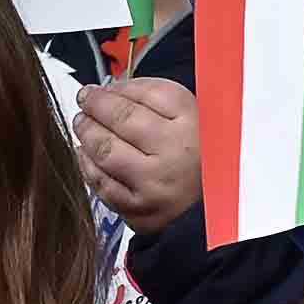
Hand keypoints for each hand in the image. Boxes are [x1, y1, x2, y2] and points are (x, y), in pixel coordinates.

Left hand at [72, 78, 198, 235]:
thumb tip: (111, 90)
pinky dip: (88, 165)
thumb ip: (157, 102)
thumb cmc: (203, 163)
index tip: (100, 87)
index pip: (149, 93)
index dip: (118, 88)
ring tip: (82, 123)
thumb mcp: (197, 123)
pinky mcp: (140, 211)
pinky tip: (86, 154)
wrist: (220, 215)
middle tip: (85, 100)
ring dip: (87, 133)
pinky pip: (102, 183)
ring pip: (106, 150)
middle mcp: (178, 153)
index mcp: (197, 125)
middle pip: (122, 118)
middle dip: (96, 105)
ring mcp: (157, 184)